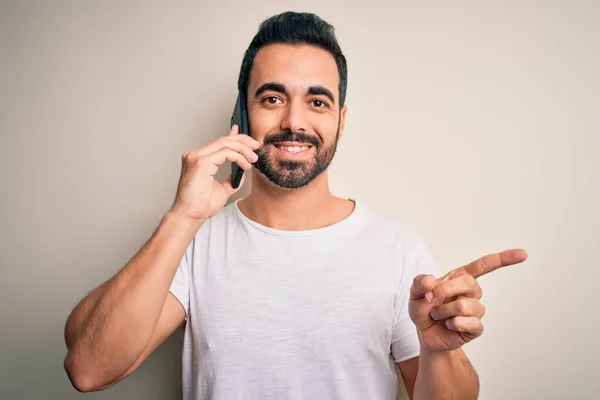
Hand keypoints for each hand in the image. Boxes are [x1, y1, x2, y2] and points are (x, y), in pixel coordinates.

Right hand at [169, 124, 259, 221]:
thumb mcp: (223, 188)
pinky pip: (224, 153)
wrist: (191, 215)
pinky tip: (245, 165)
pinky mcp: (200, 162)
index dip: (235, 137)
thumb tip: (242, 172)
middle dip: (243, 141)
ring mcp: (196, 157)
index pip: (219, 142)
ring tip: (253, 158)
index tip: (249, 140)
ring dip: (243, 149)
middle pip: (223, 140)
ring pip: (224, 143)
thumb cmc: (202, 205)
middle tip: (256, 146)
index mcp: (199, 159)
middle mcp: (195, 154)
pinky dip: (238, 157)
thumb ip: (231, 178)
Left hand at [409, 249, 527, 352]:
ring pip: (466, 306)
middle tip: (430, 298)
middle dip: (446, 290)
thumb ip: (419, 283)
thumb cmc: (424, 309)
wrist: (425, 334)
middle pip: (469, 283)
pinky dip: (455, 324)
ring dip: (445, 311)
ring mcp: (475, 310)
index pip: (484, 266)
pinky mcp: (475, 328)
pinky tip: (449, 324)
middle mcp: (471, 292)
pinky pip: (472, 323)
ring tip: (437, 315)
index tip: (523, 255)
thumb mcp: (415, 293)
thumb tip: (429, 280)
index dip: (503, 259)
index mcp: (460, 278)